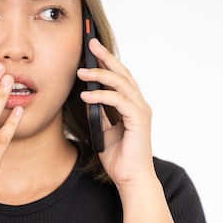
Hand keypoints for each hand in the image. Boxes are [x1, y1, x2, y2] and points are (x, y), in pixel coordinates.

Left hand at [78, 39, 154, 187]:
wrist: (131, 179)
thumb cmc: (120, 158)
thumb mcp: (103, 131)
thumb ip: (99, 113)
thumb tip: (88, 96)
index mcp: (133, 105)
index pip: (120, 77)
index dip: (107, 61)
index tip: (92, 49)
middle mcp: (139, 105)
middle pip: (123, 73)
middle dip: (106, 57)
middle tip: (90, 43)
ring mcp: (141, 111)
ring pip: (121, 84)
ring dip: (100, 75)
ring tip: (81, 71)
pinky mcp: (138, 120)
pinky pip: (118, 101)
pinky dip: (101, 96)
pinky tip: (86, 95)